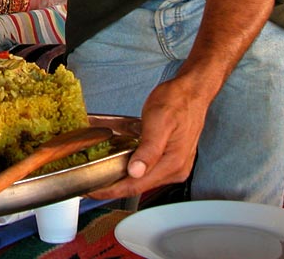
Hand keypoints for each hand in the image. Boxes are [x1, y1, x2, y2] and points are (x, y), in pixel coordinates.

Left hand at [86, 75, 208, 199]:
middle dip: (113, 188)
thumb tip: (136, 171)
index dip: (111, 191)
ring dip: (122, 181)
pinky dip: (132, 172)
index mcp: (173, 162)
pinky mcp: (172, 161)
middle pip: (139, 187)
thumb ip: (149, 148)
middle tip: (90, 185)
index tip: (92, 191)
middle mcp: (176, 169)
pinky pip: (149, 172)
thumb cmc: (177, 101)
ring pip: (143, 181)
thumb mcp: (159, 120)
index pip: (136, 186)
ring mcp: (175, 167)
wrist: (192, 92)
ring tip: (101, 178)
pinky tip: (121, 167)